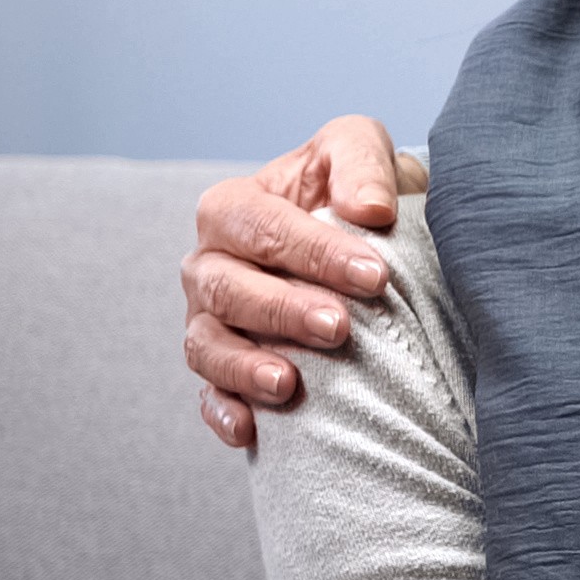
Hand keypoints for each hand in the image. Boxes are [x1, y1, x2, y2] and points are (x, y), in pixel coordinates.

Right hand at [180, 115, 429, 449]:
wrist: (369, 238)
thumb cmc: (356, 192)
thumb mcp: (360, 150)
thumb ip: (361, 163)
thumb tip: (369, 209)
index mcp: (234, 207)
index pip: (258, 226)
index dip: (312, 251)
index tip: (373, 276)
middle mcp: (211, 264)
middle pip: (225, 288)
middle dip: (281, 309)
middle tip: (339, 327)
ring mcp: (210, 320)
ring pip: (205, 344)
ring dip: (244, 367)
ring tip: (289, 384)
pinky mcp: (223, 368)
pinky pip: (208, 394)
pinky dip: (223, 412)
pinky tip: (250, 430)